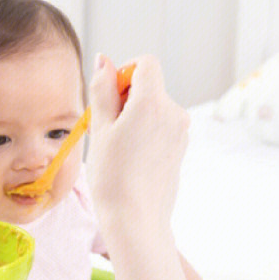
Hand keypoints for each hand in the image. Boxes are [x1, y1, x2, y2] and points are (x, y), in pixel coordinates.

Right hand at [86, 54, 189, 231]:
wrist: (136, 218)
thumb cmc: (113, 177)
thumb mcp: (99, 128)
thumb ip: (102, 90)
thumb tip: (103, 60)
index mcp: (152, 102)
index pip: (145, 63)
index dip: (123, 72)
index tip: (109, 96)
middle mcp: (173, 112)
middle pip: (149, 85)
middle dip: (125, 97)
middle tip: (106, 127)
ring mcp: (180, 131)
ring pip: (153, 106)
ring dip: (134, 115)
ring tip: (117, 146)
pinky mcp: (180, 146)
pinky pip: (161, 125)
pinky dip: (145, 130)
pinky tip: (130, 156)